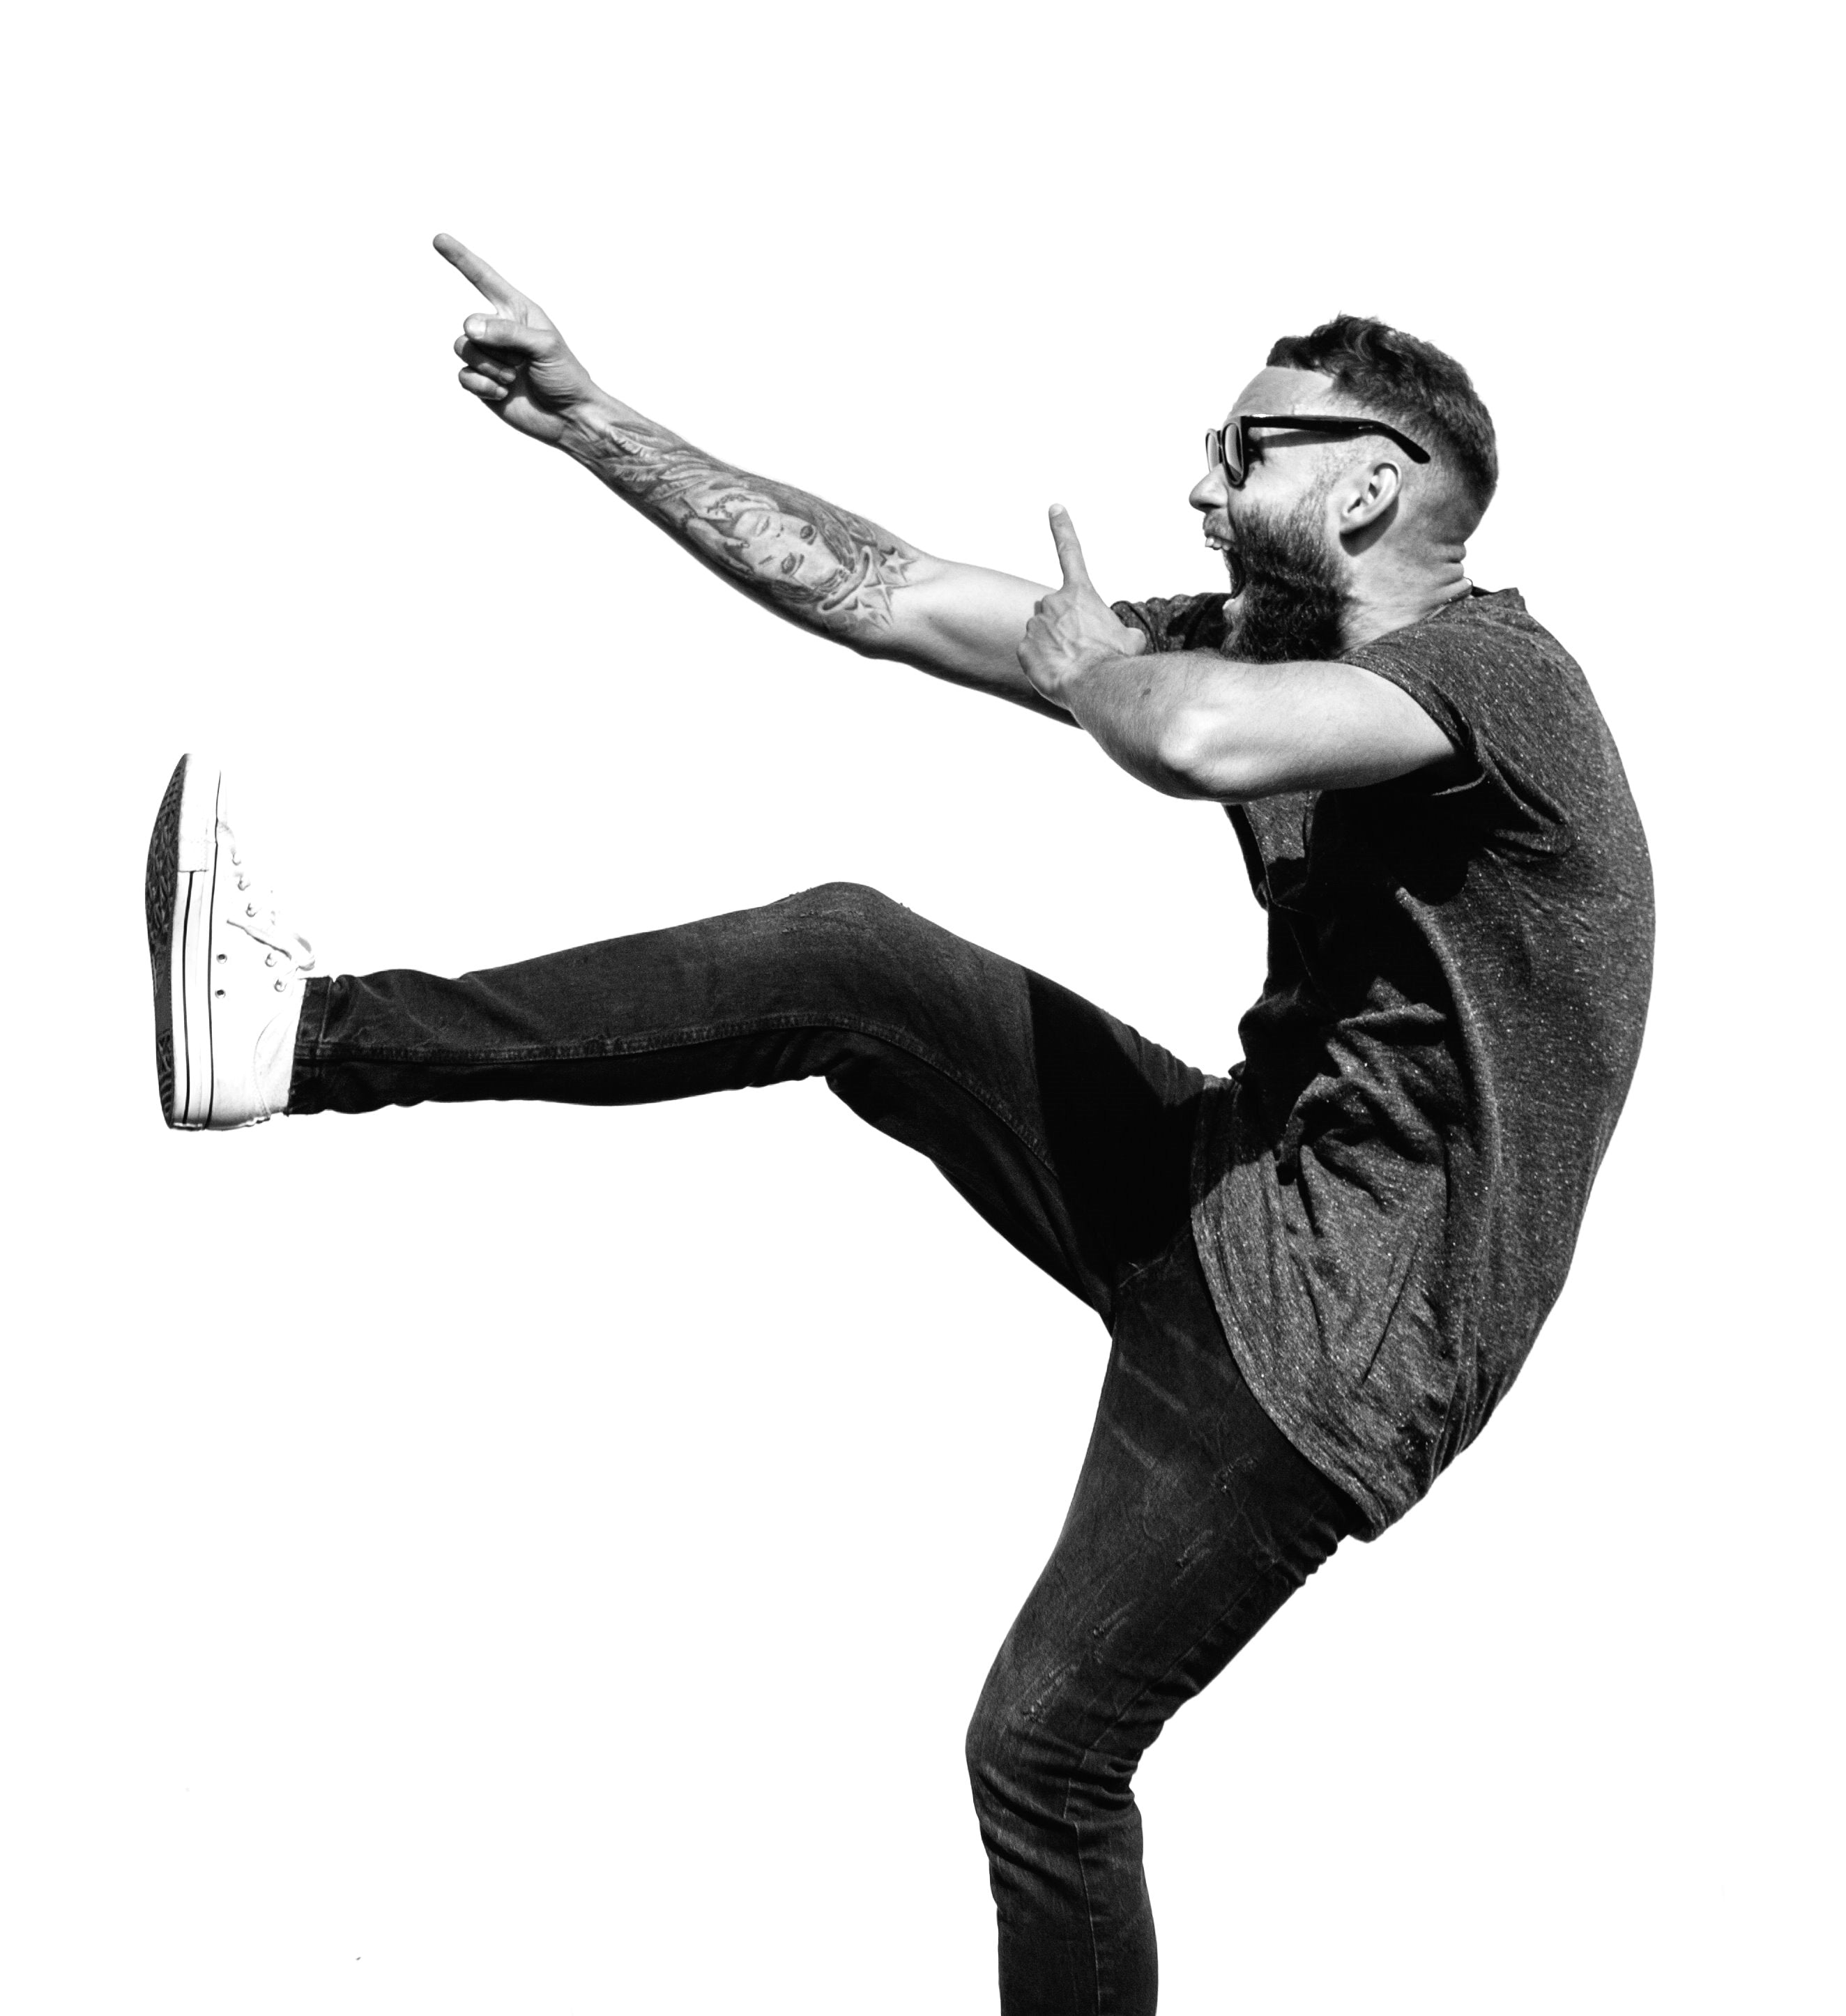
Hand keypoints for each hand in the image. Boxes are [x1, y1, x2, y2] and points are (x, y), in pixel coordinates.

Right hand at [435, 233, 601, 446]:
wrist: (568, 417)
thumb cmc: (565, 376)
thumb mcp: (545, 347)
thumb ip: (508, 332)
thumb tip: (471, 328)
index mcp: (517, 312)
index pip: (484, 279)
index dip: (461, 259)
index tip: (438, 239)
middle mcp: (499, 330)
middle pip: (469, 324)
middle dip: (491, 345)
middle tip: (518, 362)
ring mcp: (488, 355)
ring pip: (463, 349)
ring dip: (489, 367)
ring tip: (512, 379)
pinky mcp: (481, 381)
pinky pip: (463, 376)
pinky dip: (483, 386)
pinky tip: (503, 394)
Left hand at [1016, 505, 1145, 705]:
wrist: (1095, 683)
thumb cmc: (1116, 660)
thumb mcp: (1131, 639)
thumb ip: (1121, 632)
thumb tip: (1124, 639)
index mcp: (1080, 593)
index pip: (1071, 552)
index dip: (1063, 528)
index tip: (1054, 507)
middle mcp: (1053, 602)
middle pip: (1055, 611)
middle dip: (1065, 627)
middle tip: (1082, 649)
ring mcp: (1034, 624)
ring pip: (1042, 634)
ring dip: (1054, 647)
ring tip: (1073, 665)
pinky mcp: (1022, 648)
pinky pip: (1031, 655)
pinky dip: (1043, 664)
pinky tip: (1058, 673)